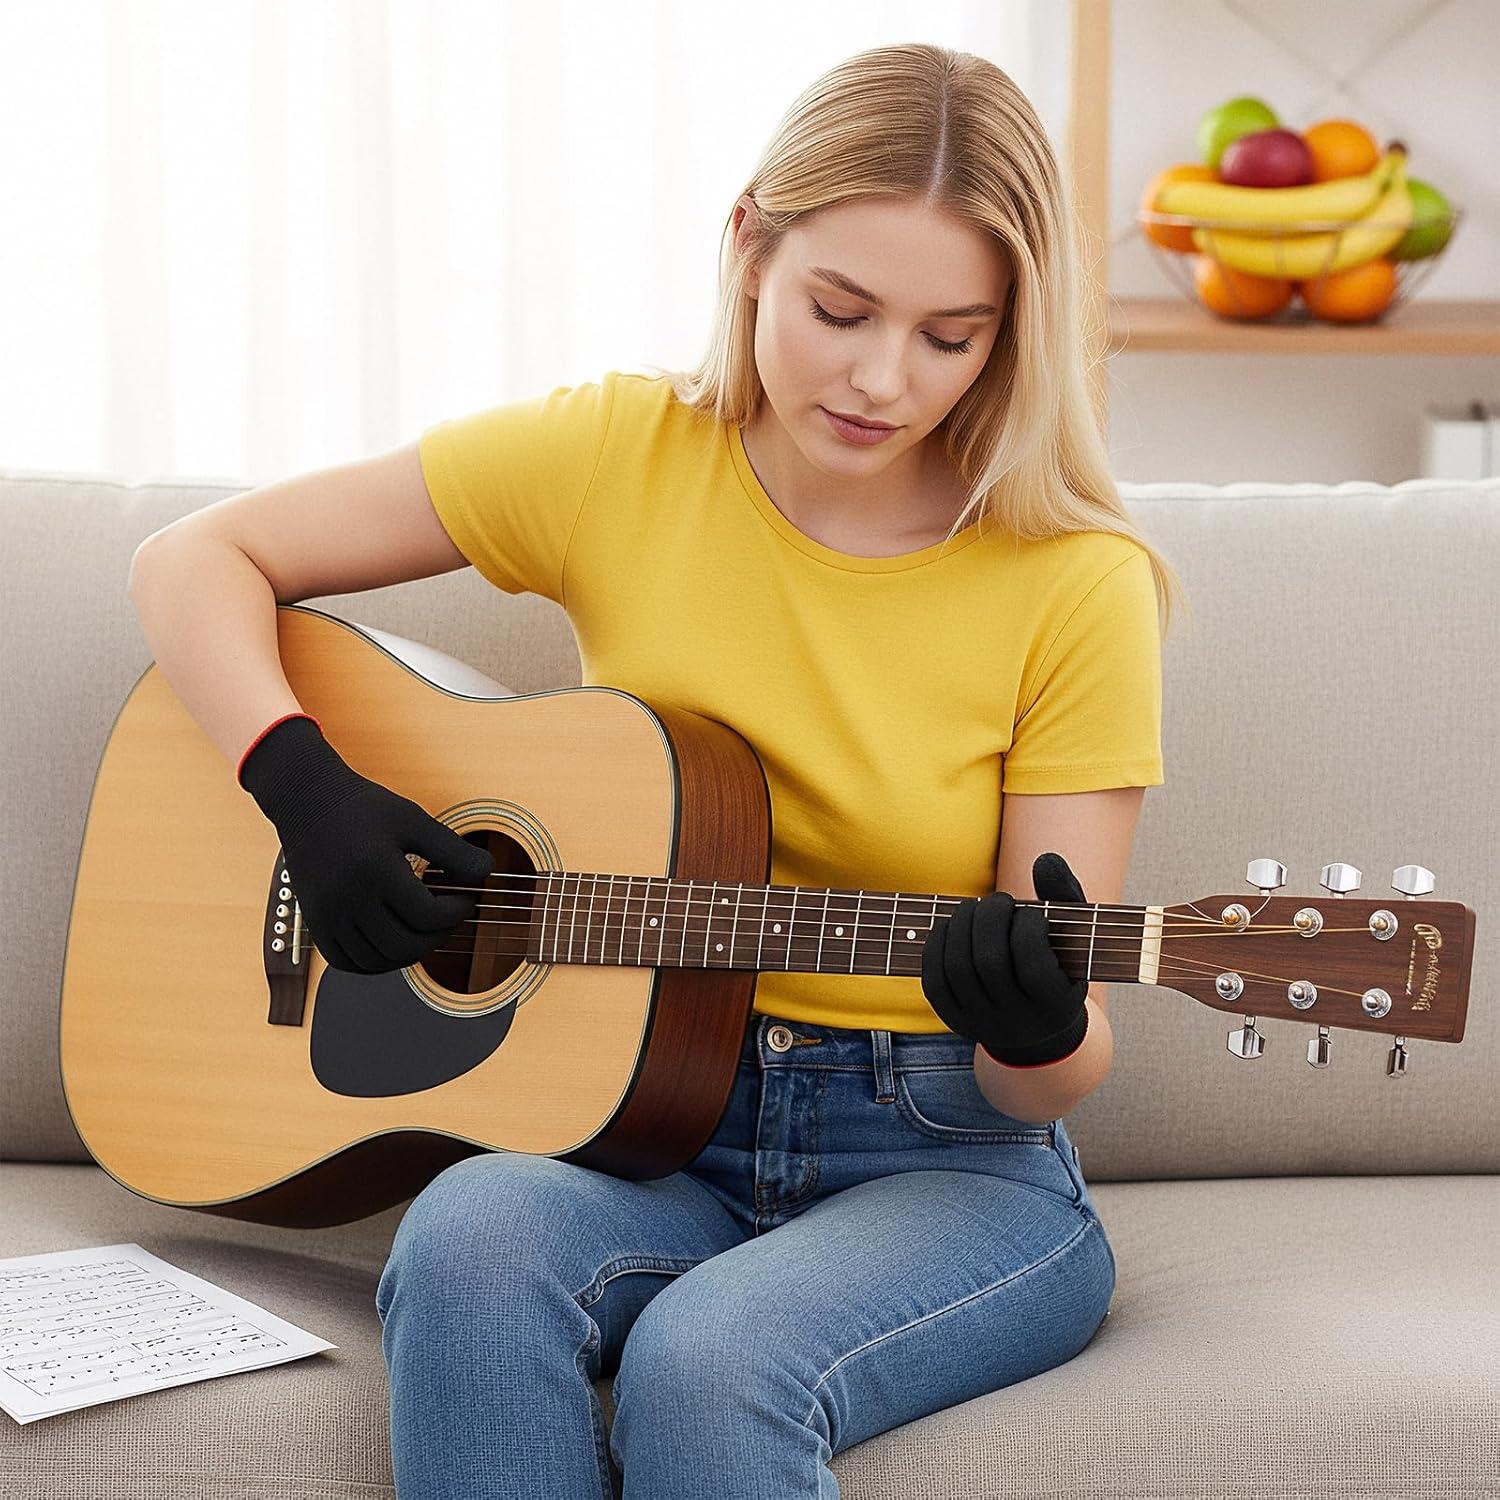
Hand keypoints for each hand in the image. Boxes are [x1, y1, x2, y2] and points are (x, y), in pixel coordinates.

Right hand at [240, 715, 495, 973]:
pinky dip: (375, 962)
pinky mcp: (314, 921)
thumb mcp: (413, 819)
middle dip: (438, 937)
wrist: (307, 801)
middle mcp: (347, 897)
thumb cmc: (365, 807)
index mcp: (376, 870)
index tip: (466, 898)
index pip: (428, 915)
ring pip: (377, 961)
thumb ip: (452, 849)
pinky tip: (393, 943)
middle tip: (449, 918)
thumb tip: (487, 873)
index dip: (456, 912)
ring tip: (425, 930)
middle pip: (405, 945)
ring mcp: (326, 914)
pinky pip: (346, 962)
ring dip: (409, 953)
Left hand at [920, 852, 1090, 1066]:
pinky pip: (935, 981)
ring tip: (974, 908)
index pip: (1033, 965)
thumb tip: (1044, 859)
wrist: (1037, 1027)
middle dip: (988, 919)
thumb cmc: (1060, 964)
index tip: (1030, 912)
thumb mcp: (1075, 935)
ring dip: (961, 926)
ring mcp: (983, 1024)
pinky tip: (953, 926)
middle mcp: (1018, 1022)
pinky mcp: (955, 1021)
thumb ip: (1065, 894)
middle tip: (997, 901)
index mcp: (1056, 1006)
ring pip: (958, 970)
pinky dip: (938, 945)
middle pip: (989, 964)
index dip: (1027, 928)